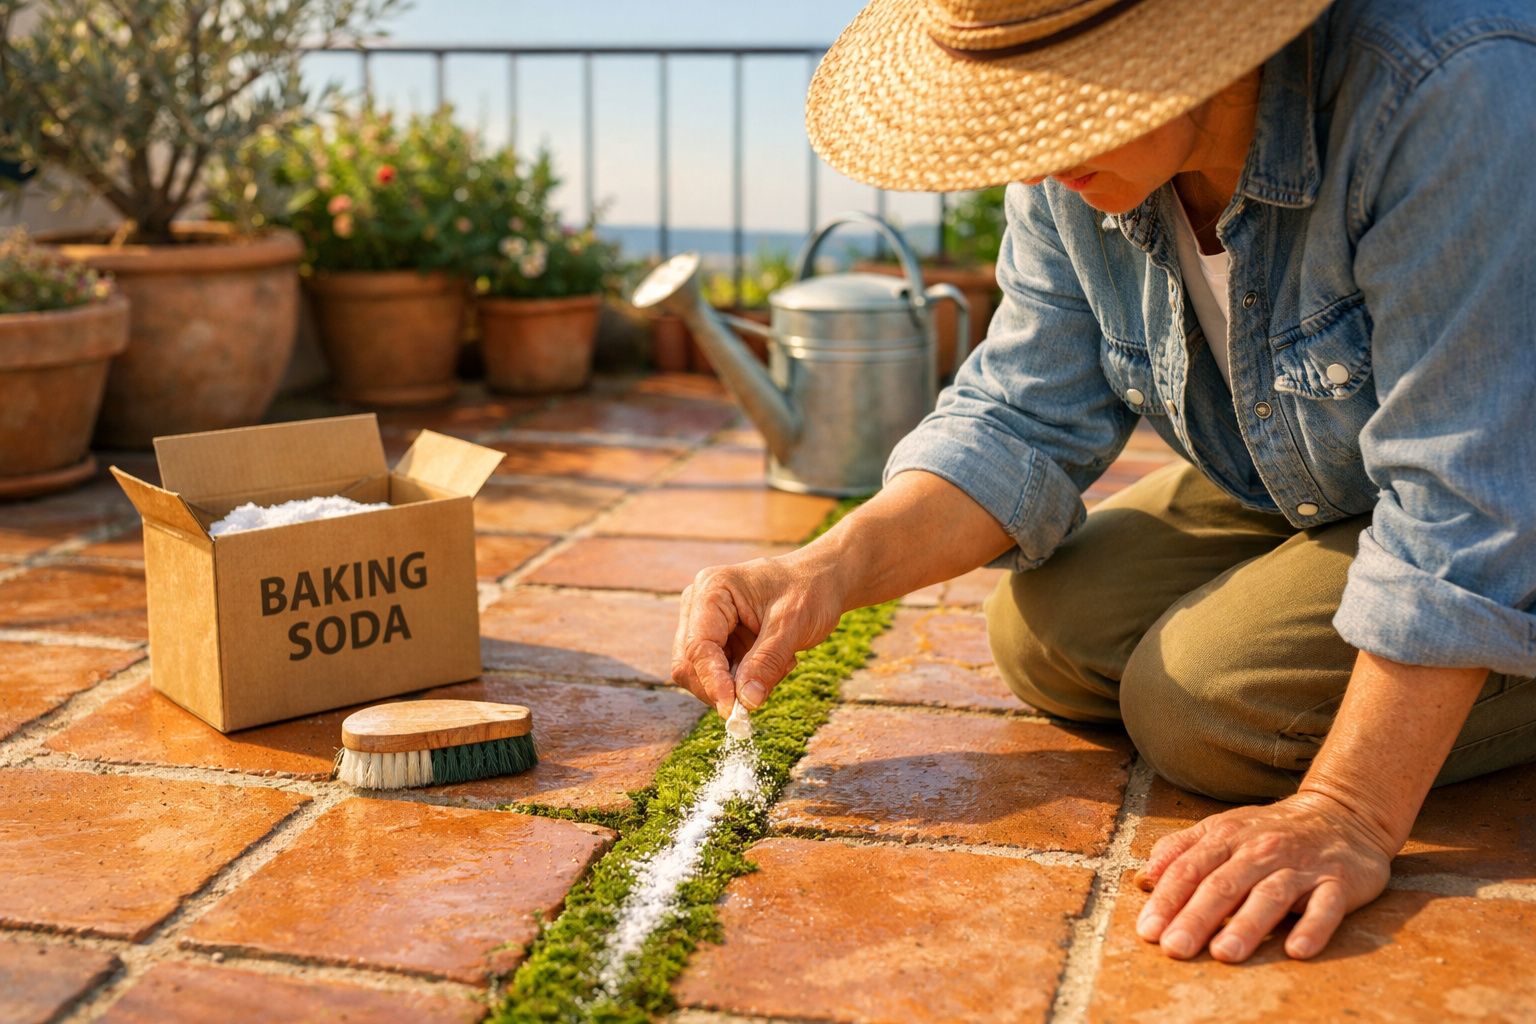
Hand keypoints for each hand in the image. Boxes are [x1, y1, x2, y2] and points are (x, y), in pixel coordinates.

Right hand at [670, 553, 843, 717]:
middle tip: (758, 697)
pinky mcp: (717, 639)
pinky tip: (773, 663)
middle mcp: (699, 604)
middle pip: (689, 663)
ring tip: (778, 664)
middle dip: (721, 686)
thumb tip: (746, 701)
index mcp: (712, 589)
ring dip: (736, 684)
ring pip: (700, 674)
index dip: (712, 681)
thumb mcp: (793, 625)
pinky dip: (743, 680)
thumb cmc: (809, 591)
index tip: (733, 710)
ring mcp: (705, 623)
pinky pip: (719, 674)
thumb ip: (767, 662)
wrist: (821, 580)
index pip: (698, 645)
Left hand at [1134, 791, 1394, 961]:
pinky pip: (1327, 906)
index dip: (1166, 899)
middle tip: (1175, 949)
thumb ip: (1180, 851)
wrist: (1342, 814)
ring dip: (1246, 925)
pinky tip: (1296, 950)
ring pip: (1270, 895)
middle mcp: (1260, 849)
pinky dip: (1313, 928)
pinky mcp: (1338, 882)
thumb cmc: (1269, 831)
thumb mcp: (1221, 830)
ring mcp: (1300, 866)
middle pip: (1223, 884)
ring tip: (1223, 954)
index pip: (1189, 868)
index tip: (1148, 931)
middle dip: (1196, 917)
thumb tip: (1143, 879)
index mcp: (1226, 836)